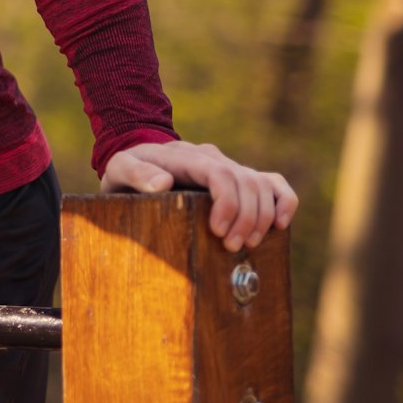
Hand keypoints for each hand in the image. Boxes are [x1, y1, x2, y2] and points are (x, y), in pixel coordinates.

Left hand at [99, 139, 297, 252]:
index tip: (219, 231)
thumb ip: (135, 174)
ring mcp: (229, 167)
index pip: (220, 173)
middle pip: (246, 182)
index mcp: (186, 156)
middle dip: (245, 217)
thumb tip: (164, 183)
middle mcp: (212, 158)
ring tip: (246, 244)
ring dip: (261, 217)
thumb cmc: (126, 172)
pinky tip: (280, 225)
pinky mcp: (239, 179)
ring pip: (262, 185)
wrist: (137, 165)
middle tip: (231, 246)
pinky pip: (273, 183)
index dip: (228, 203)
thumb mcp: (119, 170)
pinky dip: (284, 202)